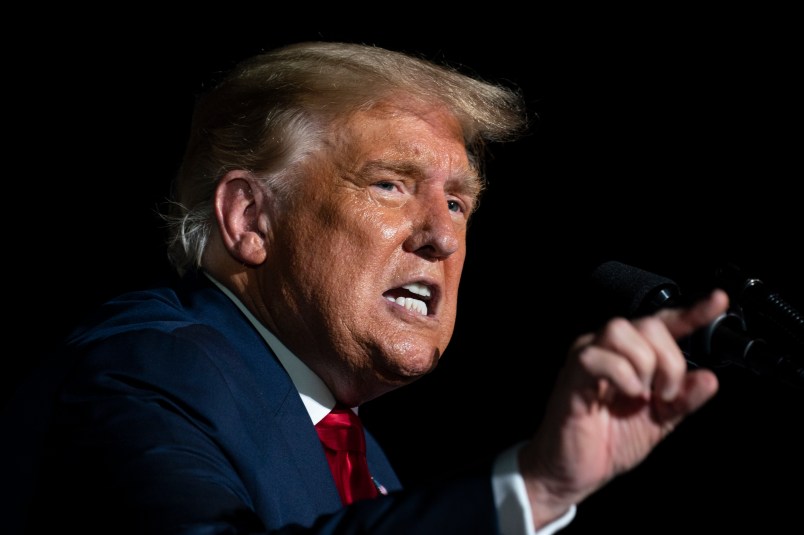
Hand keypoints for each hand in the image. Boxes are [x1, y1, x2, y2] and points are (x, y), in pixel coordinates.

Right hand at [519, 289, 729, 526]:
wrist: (575, 473)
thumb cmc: (609, 443)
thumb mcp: (660, 422)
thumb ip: (684, 400)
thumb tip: (709, 379)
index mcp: (633, 357)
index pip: (663, 324)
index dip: (692, 311)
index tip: (718, 301)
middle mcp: (609, 350)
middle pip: (647, 324)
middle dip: (669, 359)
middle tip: (666, 393)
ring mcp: (588, 358)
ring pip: (621, 330)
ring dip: (644, 364)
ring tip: (643, 395)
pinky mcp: (572, 374)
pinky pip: (597, 356)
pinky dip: (621, 375)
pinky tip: (628, 395)